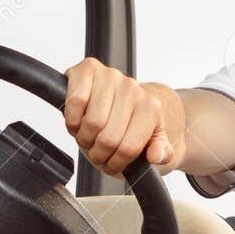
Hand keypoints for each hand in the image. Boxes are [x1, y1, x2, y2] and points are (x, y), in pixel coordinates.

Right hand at [63, 58, 180, 176]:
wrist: (119, 96)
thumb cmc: (132, 121)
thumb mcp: (152, 141)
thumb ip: (162, 152)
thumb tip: (156, 154)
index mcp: (150, 107)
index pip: (128, 148)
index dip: (115, 163)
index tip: (111, 164)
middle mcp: (131, 88)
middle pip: (108, 139)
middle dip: (98, 153)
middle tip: (98, 152)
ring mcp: (110, 76)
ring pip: (92, 123)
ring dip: (84, 138)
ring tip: (89, 137)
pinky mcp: (88, 69)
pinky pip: (76, 102)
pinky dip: (72, 120)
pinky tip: (79, 122)